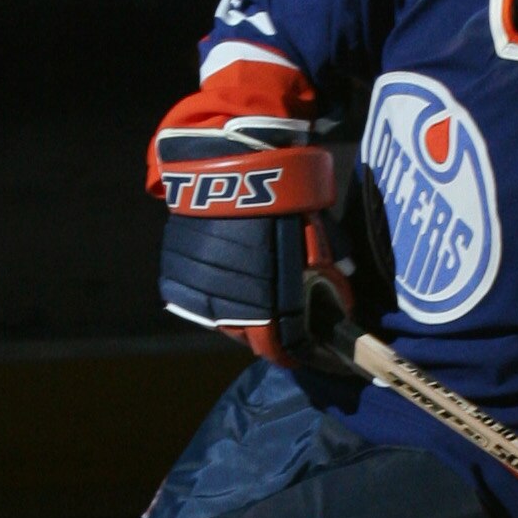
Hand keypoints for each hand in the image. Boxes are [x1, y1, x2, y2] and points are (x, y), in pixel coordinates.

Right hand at [153, 137, 351, 363]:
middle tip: (278, 320)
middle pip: (247, 338)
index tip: (297, 351)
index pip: (276, 348)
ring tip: (251, 298)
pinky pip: (196, 297)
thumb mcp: (313, 238)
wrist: (232, 165)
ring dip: (237, 315)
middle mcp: (228, 307)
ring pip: (220, 320)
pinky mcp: (176, 274)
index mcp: (266, 306)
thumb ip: (322, 269)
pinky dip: (212, 295)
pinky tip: (225, 279)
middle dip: (264, 334)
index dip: (289, 353)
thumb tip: (341, 290)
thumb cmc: (283, 201)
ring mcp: (198, 292)